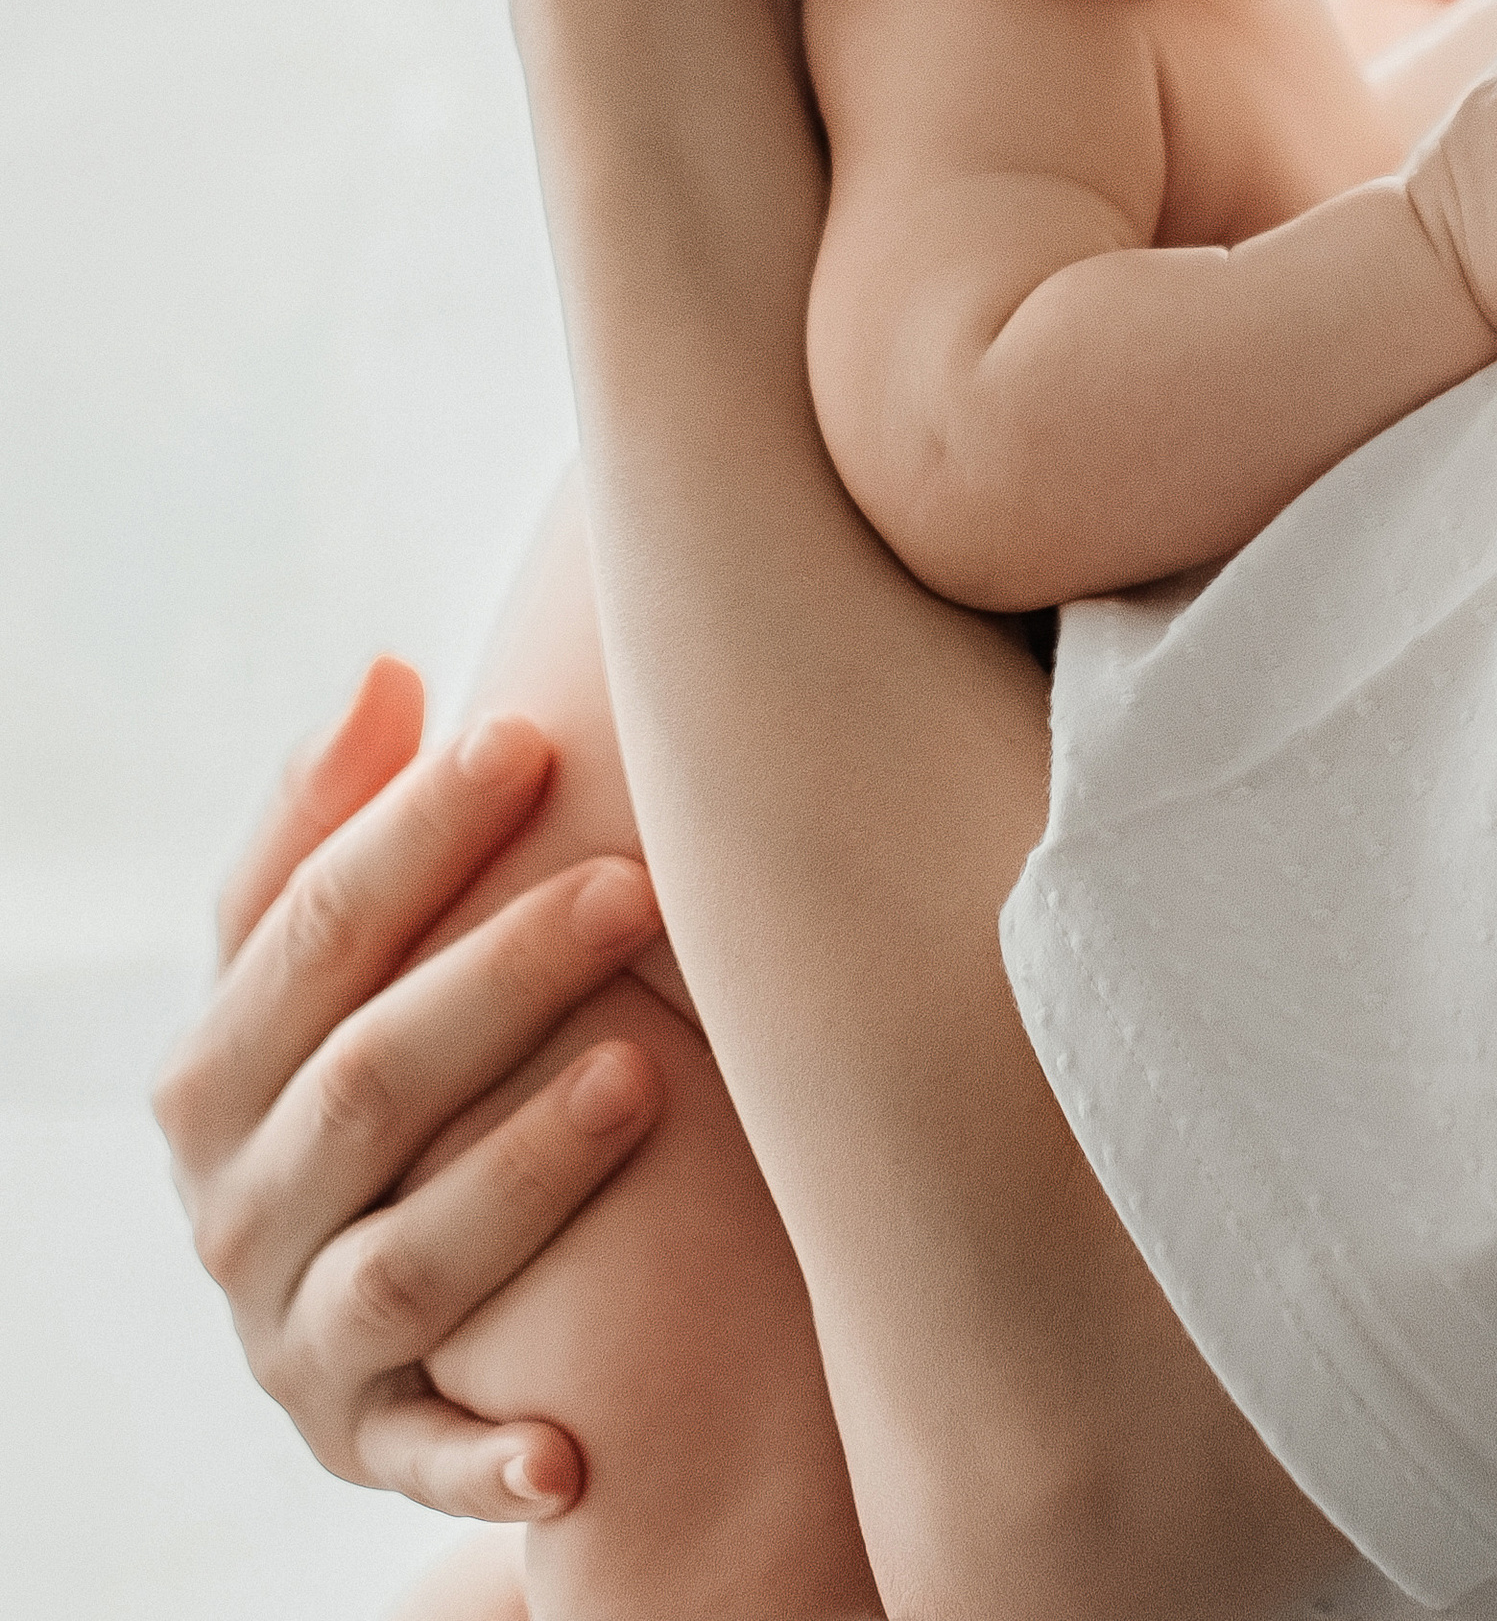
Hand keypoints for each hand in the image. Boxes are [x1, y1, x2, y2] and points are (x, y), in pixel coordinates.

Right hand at [153, 658, 671, 1521]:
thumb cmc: (364, 1064)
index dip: (412, 833)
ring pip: (407, 1262)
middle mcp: (234, 1212)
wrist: (350, 1303)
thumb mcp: (322, 964)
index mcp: (213, 1072)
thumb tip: (385, 672)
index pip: (300, 932)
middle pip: (366, 1083)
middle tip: (635, 886)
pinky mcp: (366, 1449)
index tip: (529, 737)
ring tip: (645, 1075)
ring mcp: (294, 1340)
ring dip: (521, 1173)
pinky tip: (570, 1449)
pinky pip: (424, 1463)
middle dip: (501, 978)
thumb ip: (336, 824)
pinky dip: (488, 1462)